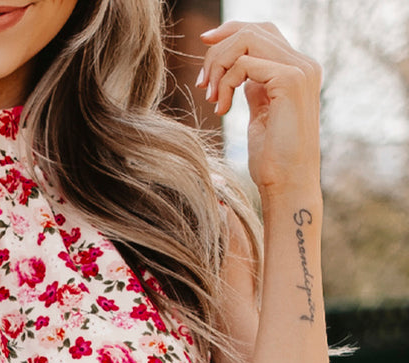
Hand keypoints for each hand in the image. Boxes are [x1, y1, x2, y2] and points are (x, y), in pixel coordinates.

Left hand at [196, 21, 322, 198]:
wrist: (288, 186)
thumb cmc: (273, 161)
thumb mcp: (262, 116)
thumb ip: (256, 88)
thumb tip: (240, 71)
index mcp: (298, 70)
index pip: (262, 32)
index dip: (230, 33)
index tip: (204, 47)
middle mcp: (304, 64)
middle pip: (252, 30)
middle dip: (218, 51)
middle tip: (203, 85)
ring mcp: (300, 70)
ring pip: (247, 39)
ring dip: (219, 65)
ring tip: (211, 97)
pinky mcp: (290, 80)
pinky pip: (244, 63)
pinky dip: (225, 83)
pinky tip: (222, 108)